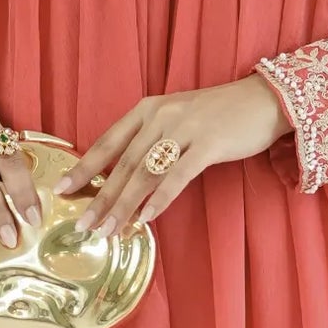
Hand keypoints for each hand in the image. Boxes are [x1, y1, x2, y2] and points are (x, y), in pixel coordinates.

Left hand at [56, 76, 289, 235]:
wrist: (265, 99)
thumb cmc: (220, 114)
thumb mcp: (178, 119)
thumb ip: (151, 141)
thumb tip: (125, 178)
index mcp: (148, 109)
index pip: (108, 141)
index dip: (83, 167)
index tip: (62, 190)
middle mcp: (161, 116)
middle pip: (123, 162)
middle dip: (101, 197)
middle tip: (84, 224)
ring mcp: (185, 129)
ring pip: (145, 172)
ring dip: (125, 204)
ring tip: (109, 229)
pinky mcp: (209, 143)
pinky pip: (178, 175)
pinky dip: (161, 198)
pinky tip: (147, 217)